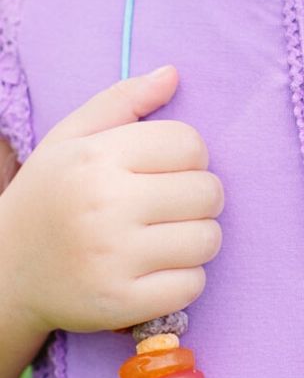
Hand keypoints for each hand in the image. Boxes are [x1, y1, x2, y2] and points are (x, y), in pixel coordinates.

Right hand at [0, 65, 223, 333]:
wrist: (5, 272)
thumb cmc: (49, 197)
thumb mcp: (70, 138)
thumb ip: (122, 101)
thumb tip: (173, 74)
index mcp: (97, 158)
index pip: (190, 144)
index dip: (189, 157)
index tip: (166, 171)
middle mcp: (105, 205)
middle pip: (208, 192)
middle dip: (198, 198)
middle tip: (169, 208)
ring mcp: (114, 259)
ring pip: (207, 240)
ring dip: (195, 240)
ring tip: (163, 239)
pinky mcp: (122, 303)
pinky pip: (193, 285)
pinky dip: (183, 280)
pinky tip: (154, 272)